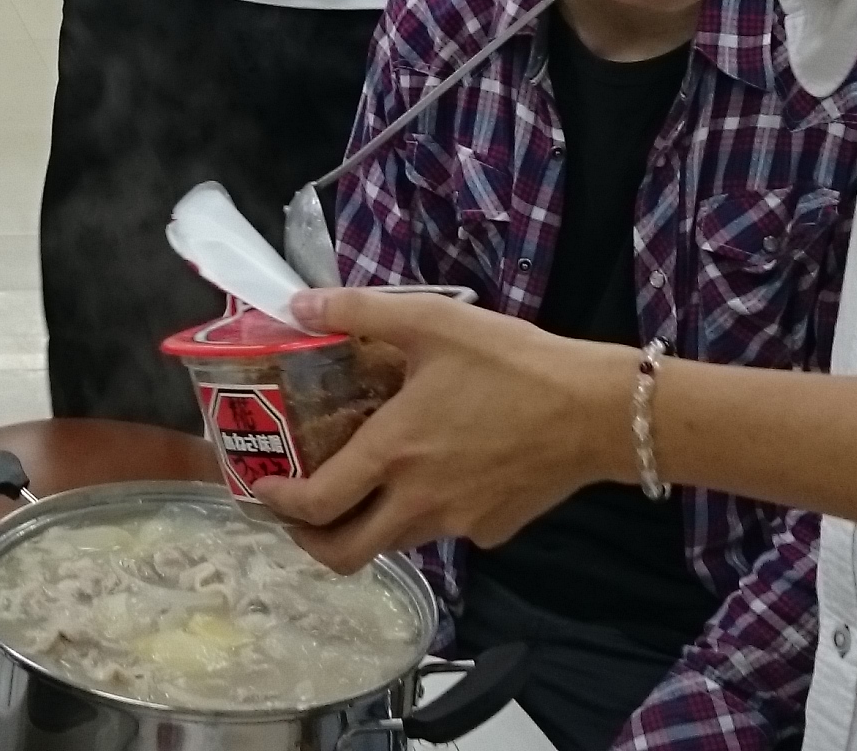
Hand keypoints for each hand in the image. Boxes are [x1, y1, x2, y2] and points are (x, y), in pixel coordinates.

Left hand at [252, 286, 633, 571]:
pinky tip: (441, 471)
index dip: (276, 503)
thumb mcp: (433, 321)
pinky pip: (445, 531)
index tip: (261, 487)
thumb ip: (360, 312)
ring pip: (394, 542)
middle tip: (299, 513)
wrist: (596, 412)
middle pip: (345, 553)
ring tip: (365, 484)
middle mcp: (417, 502)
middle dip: (309, 541)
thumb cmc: (511, 364)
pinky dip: (426, 512)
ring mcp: (457, 524)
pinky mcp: (493, 531)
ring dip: (368, 524)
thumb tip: (298, 304)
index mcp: (393, 454)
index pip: (315, 504)